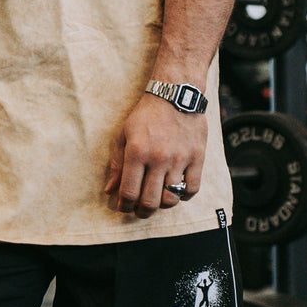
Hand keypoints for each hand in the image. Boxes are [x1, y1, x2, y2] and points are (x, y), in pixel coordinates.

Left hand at [104, 93, 206, 218]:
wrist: (176, 94)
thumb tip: (110, 190)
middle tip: (139, 211)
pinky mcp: (197, 158)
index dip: (124, 205)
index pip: (129, 192)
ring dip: (161, 205)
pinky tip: (176, 190)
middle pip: (150, 201)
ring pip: (171, 199)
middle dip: (141, 212)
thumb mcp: (124, 134)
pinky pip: (192, 189)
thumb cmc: (146, 115)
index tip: (123, 207)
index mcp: (137, 152)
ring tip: (157, 200)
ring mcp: (179, 159)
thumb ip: (116, 163)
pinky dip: (184, 196)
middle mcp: (158, 158)